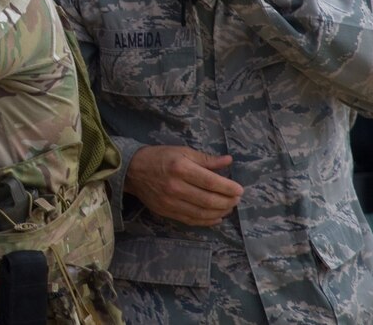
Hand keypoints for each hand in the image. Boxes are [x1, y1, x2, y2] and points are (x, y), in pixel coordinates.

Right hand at [125, 145, 243, 226]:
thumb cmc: (159, 157)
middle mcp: (176, 187)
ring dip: (220, 212)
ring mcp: (171, 202)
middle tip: (237, 199)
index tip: (240, 190)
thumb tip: (228, 161)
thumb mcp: (182, 151)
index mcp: (181, 168)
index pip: (211, 182)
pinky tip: (217, 217)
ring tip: (229, 207)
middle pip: (209, 200)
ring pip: (202, 213)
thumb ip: (206, 159)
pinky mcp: (167, 212)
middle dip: (227, 201)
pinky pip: (191, 220)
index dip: (228, 188)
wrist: (132, 170)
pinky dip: (207, 221)